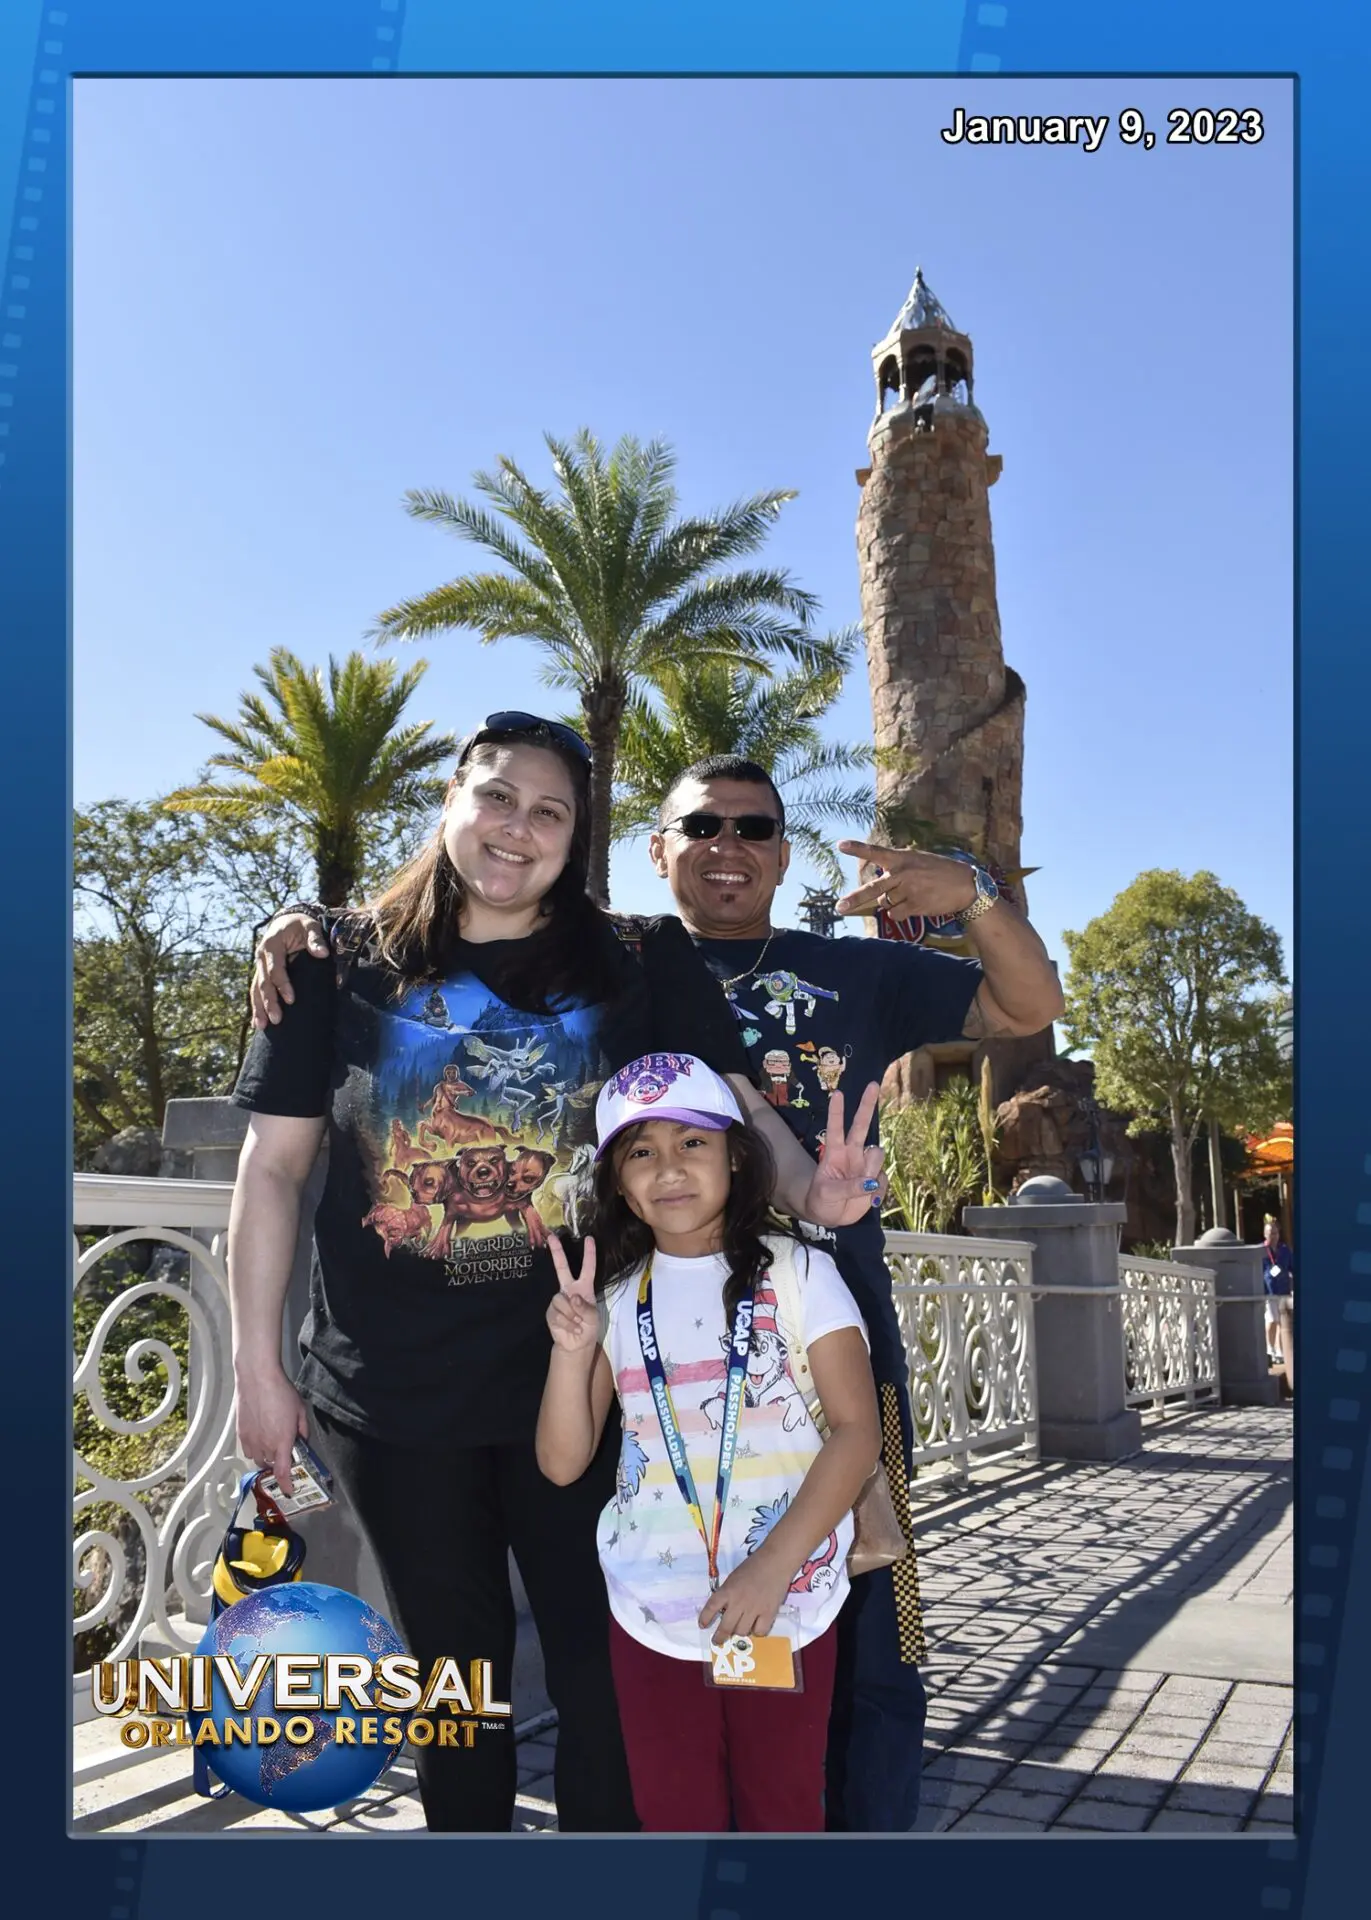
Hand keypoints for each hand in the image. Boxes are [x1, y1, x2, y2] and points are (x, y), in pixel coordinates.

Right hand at [234, 1365, 308, 1488]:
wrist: (257, 1378)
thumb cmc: (282, 1392)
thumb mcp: (300, 1409)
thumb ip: (303, 1429)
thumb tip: (302, 1441)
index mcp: (282, 1441)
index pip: (283, 1472)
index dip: (286, 1484)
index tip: (289, 1490)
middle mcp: (265, 1445)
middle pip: (271, 1465)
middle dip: (279, 1462)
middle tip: (285, 1452)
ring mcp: (250, 1440)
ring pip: (258, 1459)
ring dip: (266, 1457)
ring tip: (272, 1444)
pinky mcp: (240, 1433)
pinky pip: (248, 1450)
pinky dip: (255, 1450)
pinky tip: (260, 1438)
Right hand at [251, 914, 329, 1029]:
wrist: (287, 920)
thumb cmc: (301, 925)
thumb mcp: (310, 926)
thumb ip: (315, 939)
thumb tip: (322, 953)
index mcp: (272, 945)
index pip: (276, 969)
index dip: (282, 984)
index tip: (291, 1000)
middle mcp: (261, 956)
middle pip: (263, 982)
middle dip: (269, 1002)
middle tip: (276, 1019)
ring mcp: (259, 965)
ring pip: (256, 989)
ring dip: (259, 1008)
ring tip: (262, 1026)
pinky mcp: (261, 972)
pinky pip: (256, 990)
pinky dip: (257, 1005)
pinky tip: (259, 1021)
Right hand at [546, 1235, 598, 1354]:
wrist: (575, 1345)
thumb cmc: (588, 1329)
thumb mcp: (593, 1319)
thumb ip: (585, 1308)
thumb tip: (573, 1298)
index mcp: (584, 1288)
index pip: (588, 1268)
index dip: (589, 1254)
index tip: (589, 1239)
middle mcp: (570, 1289)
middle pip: (562, 1268)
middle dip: (557, 1252)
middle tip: (552, 1237)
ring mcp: (559, 1299)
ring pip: (562, 1300)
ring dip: (571, 1315)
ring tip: (577, 1323)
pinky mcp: (550, 1311)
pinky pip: (557, 1314)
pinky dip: (566, 1323)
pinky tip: (571, 1328)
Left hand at [698, 1554, 791, 1645]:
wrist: (776, 1561)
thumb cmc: (753, 1566)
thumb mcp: (734, 1578)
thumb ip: (728, 1594)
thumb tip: (724, 1611)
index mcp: (728, 1590)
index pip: (711, 1607)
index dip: (705, 1618)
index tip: (702, 1625)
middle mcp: (738, 1602)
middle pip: (726, 1627)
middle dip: (720, 1637)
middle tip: (718, 1640)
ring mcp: (754, 1608)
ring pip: (742, 1632)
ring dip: (740, 1631)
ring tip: (742, 1627)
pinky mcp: (769, 1613)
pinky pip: (760, 1631)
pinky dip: (757, 1631)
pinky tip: (757, 1625)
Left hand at [801, 1084, 887, 1228]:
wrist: (829, 1216)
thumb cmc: (820, 1201)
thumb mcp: (827, 1195)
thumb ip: (848, 1188)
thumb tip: (870, 1183)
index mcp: (834, 1153)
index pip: (835, 1128)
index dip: (836, 1112)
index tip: (838, 1093)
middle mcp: (851, 1154)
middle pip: (860, 1125)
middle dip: (866, 1104)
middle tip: (873, 1084)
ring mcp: (865, 1165)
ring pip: (877, 1154)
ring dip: (872, 1169)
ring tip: (862, 1188)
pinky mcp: (875, 1180)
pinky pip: (883, 1180)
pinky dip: (879, 1192)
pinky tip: (871, 1201)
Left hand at [834, 839, 979, 922]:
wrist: (965, 886)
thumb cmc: (940, 871)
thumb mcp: (919, 860)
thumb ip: (898, 870)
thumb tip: (880, 893)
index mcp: (902, 858)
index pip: (875, 852)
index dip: (857, 848)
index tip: (840, 845)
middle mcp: (902, 874)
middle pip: (873, 889)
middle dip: (854, 899)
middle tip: (839, 907)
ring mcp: (908, 891)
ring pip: (885, 903)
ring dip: (892, 902)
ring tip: (911, 894)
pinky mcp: (914, 906)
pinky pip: (895, 915)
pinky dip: (899, 914)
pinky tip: (913, 905)